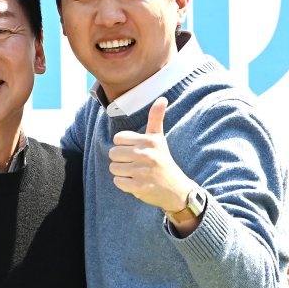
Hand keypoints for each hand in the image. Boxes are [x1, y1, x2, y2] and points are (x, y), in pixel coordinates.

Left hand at [109, 97, 194, 211]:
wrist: (175, 189)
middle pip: (113, 153)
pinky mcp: (139, 186)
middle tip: (135, 163)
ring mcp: (142, 171)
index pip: (118, 138)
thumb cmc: (163, 160)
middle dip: (121, 159)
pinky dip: (124, 183)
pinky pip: (117, 181)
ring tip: (135, 173)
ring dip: (121, 172)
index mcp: (149, 141)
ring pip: (113, 167)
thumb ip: (156, 118)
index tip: (135, 150)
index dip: (123, 145)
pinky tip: (136, 182)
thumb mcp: (159, 138)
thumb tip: (162, 98)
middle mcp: (146, 154)